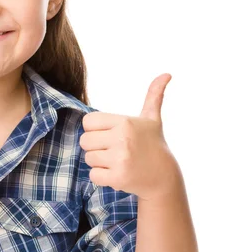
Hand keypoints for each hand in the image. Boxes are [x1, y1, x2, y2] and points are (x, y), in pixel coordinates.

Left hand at [79, 74, 179, 199]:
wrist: (164, 177)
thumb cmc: (153, 144)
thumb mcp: (152, 119)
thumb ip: (154, 95)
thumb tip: (166, 74)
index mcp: (125, 122)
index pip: (88, 122)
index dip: (95, 130)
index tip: (109, 135)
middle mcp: (122, 139)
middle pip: (84, 141)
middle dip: (95, 147)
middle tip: (112, 151)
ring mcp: (120, 159)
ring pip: (88, 158)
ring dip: (99, 163)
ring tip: (116, 162)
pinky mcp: (118, 178)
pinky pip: (93, 175)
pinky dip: (101, 177)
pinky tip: (116, 174)